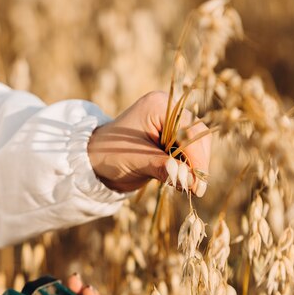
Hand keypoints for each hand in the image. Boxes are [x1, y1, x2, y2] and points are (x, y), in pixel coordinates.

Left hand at [88, 91, 210, 195]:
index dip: (197, 157)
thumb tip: (190, 180)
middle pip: (198, 135)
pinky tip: (181, 181)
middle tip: (196, 189)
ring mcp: (172, 123)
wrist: (95, 160)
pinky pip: (190, 152)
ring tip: (187, 187)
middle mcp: (170, 110)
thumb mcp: (136, 161)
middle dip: (198, 163)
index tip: (198, 183)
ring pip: (197, 145)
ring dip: (194, 167)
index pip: (189, 130)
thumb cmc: (110, 155)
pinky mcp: (172, 137)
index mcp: (160, 106)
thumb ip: (163, 168)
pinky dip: (188, 167)